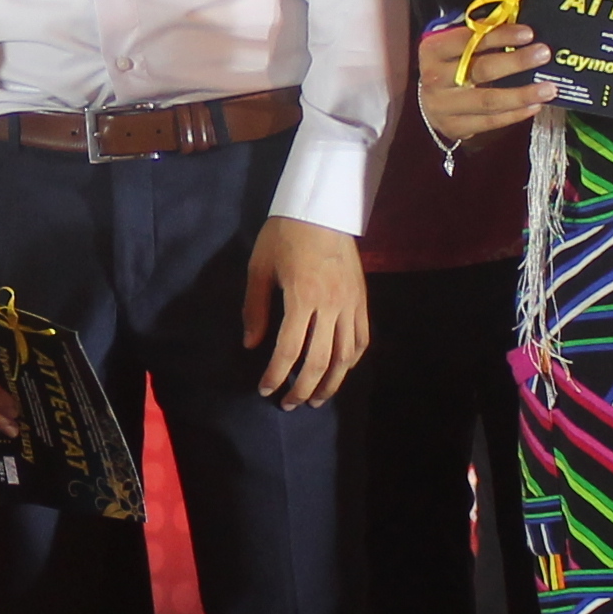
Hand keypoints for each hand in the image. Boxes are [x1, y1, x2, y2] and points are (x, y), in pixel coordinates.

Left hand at [245, 214, 366, 406]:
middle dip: (302, 388)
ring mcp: (351, 304)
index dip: (275, 374)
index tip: (265, 389)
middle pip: (319, 360)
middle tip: (289, 404)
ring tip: (317, 399)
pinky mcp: (362, 300)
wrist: (321, 209)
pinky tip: (340, 371)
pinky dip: (352, 360)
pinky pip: (362, 339)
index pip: (288, 349)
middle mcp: (331, 305)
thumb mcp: (259, 268)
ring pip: (345, 356)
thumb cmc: (284, 235)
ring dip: (331, 383)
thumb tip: (251, 345)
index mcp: (302, 297)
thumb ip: (255, 308)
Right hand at [414, 17, 551, 147]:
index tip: (528, 33)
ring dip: (522, 94)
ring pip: (488, 101)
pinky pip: (490, 122)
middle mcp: (434, 78)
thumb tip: (518, 28)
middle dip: (516, 62)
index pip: (467, 40)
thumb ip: (478, 36)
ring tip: (549, 89)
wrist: (426, 103)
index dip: (499, 36)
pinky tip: (535, 106)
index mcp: (433, 50)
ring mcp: (443, 106)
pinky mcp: (455, 127)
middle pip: (480, 70)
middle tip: (543, 54)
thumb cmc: (448, 66)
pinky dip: (515, 115)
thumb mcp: (454, 46)